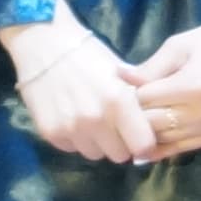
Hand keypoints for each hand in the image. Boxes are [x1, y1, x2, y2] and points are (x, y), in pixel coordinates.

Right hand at [1, 9, 157, 163]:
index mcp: (119, 101)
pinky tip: (72, 116)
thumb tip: (157, 126)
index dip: (144, 143)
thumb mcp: (121, 73)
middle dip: (120, 144)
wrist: (43, 44)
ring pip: (95, 154)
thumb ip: (137, 102)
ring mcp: (71, 128)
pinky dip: (76, 139)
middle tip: (114, 126)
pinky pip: (72, 149)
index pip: (143, 146)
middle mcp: (95, 119)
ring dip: (97, 143)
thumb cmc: (88, 54)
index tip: (140, 136)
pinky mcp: (50, 133)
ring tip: (91, 119)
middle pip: (119, 156)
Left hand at [128, 12, 200, 156]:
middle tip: (123, 110)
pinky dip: (166, 147)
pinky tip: (149, 146)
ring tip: (132, 127)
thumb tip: (120, 78)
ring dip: (148, 134)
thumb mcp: (181, 44)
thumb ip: (150, 67)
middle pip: (153, 124)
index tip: (123, 89)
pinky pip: (186, 148)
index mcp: (193, 86)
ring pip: (167, 140)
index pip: (145, 100)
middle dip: (135, 116)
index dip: (130, 95)